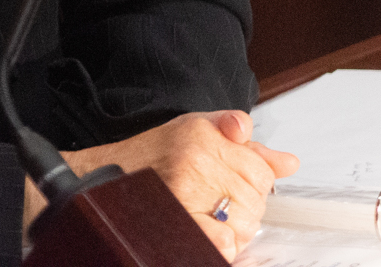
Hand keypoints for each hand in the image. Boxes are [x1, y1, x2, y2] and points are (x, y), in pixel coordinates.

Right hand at [23, 110, 298, 260]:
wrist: (93, 182)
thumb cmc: (144, 158)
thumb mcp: (196, 133)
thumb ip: (246, 145)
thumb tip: (288, 163)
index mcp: (205, 135)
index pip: (261, 170)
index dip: (254, 186)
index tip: (233, 190)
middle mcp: (196, 159)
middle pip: (255, 199)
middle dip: (244, 212)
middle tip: (217, 211)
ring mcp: (184, 191)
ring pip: (242, 224)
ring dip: (232, 233)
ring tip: (206, 224)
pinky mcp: (175, 221)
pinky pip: (219, 244)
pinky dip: (218, 248)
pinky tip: (206, 240)